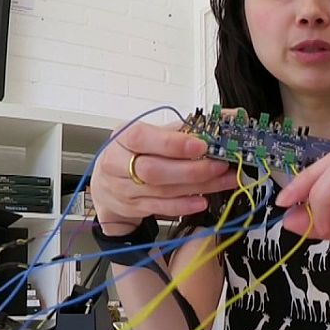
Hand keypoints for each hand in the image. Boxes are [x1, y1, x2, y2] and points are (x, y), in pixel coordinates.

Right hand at [91, 120, 233, 232]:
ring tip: (223, 180)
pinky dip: (184, 205)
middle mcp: (118, 164)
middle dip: (192, 169)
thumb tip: (223, 120)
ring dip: (198, 187)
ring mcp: (124, 189)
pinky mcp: (134, 207)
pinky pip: (161, 208)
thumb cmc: (132, 152)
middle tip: (220, 166)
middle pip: (154, 170)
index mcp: (123, 137)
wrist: (106, 183)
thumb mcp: (149, 133)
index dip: (174, 144)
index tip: (202, 145)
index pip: (143, 139)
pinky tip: (202, 201)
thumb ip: (182, 128)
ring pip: (163, 191)